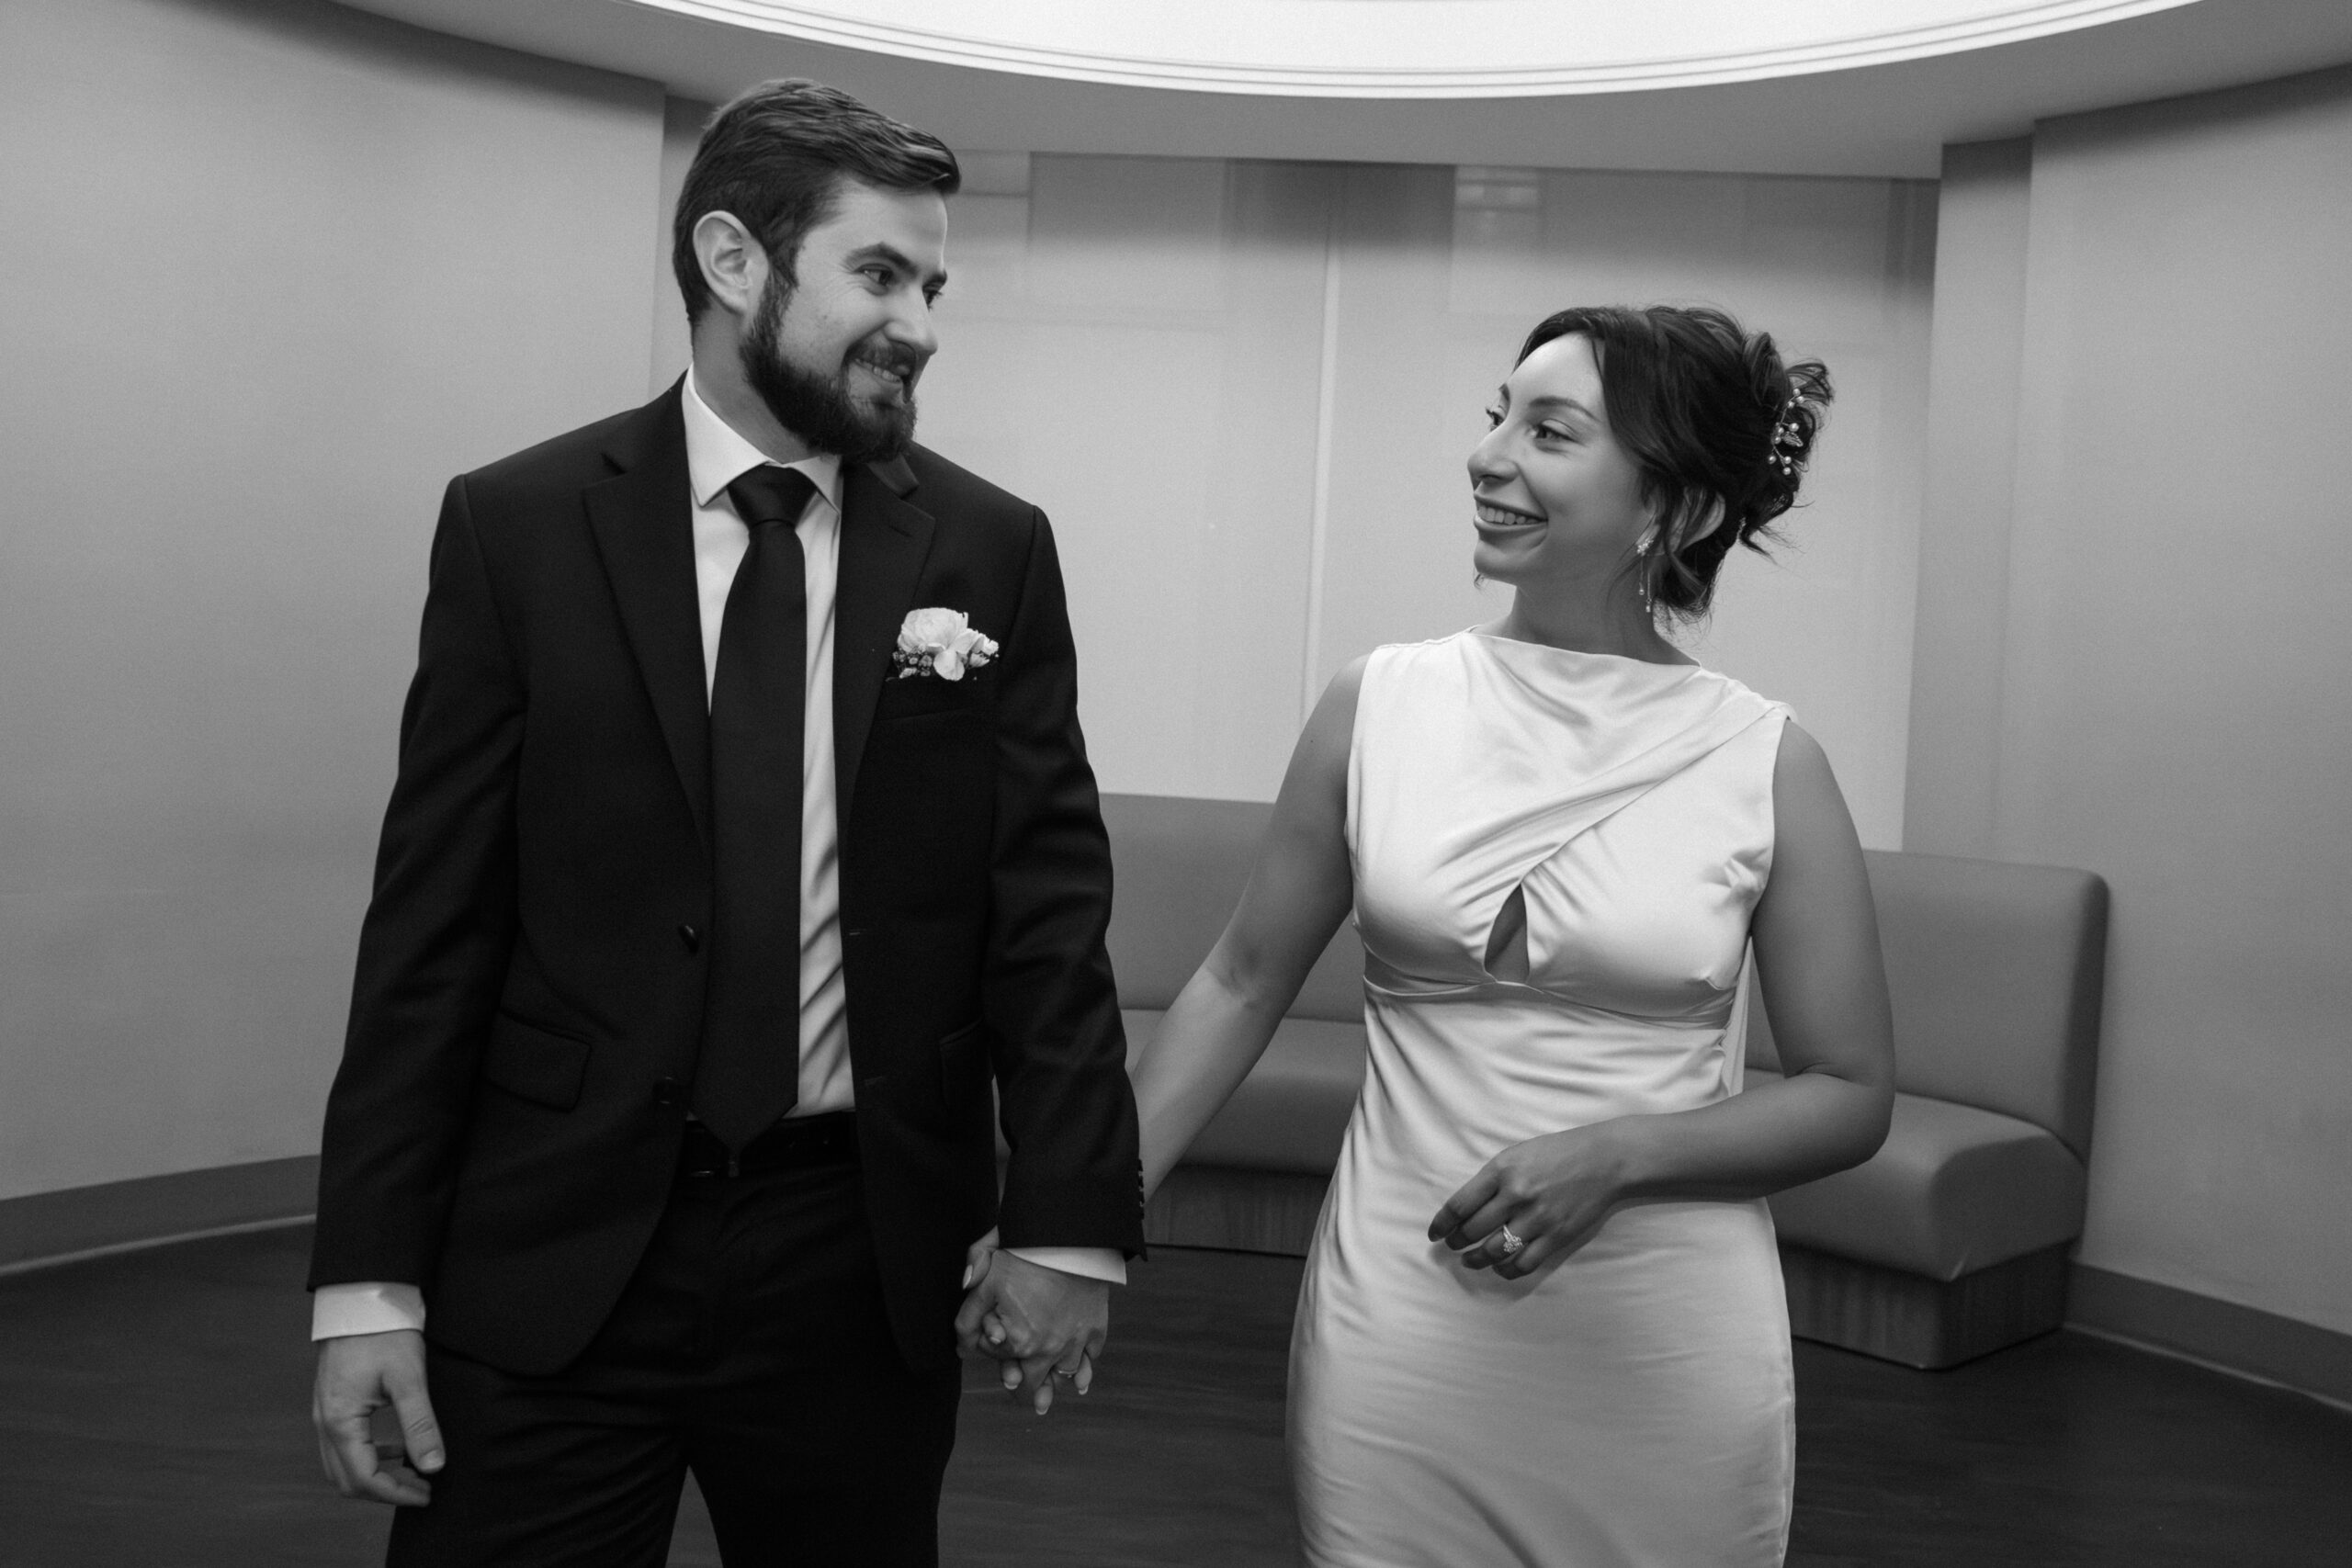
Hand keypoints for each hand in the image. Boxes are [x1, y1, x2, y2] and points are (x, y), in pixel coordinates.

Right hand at [313, 1329, 443, 1505]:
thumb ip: (420, 1424)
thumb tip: (434, 1466)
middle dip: (385, 1492)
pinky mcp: (332, 1404)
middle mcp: (324, 1422)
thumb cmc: (384, 1333)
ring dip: (375, 1476)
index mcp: (339, 1421)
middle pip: (347, 1480)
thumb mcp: (409, 1378)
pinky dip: (370, 1457)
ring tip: (414, 1474)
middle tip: (422, 1490)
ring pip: (342, 1466)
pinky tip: (398, 1449)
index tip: (426, 1495)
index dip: (396, 1494)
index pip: (363, 1478)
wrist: (362, 1298)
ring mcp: (323, 1414)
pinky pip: (344, 1446)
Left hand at [953, 1250, 1107, 1414]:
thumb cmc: (1024, 1257)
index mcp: (1019, 1343)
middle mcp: (1048, 1351)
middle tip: (1033, 1403)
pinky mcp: (1096, 1328)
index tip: (995, 1342)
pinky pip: (1091, 1358)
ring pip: (1065, 1376)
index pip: (1002, 1360)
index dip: (994, 1351)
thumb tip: (959, 1347)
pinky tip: (1080, 1379)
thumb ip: (969, 1317)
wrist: (1069, 1240)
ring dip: (1056, 1386)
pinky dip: (1084, 1368)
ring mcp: (1075, 1342)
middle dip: (1028, 1391)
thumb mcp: (986, 1283)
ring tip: (1050, 1399)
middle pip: (1035, 1382)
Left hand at [1428, 1123, 1630, 1279]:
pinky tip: (1500, 1267)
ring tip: (1469, 1261)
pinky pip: (1524, 1263)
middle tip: (1452, 1246)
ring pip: (1495, 1251)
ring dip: (1476, 1260)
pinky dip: (1507, 1270)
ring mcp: (1537, 1218)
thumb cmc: (1556, 1153)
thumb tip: (1464, 1210)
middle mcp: (1516, 1195)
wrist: (1604, 1160)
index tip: (1434, 1234)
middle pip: (1473, 1230)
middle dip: (1457, 1243)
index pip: (1459, 1204)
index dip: (1442, 1224)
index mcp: (1502, 1170)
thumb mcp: (1516, 1154)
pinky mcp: (1556, 1236)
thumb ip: (1490, 1179)